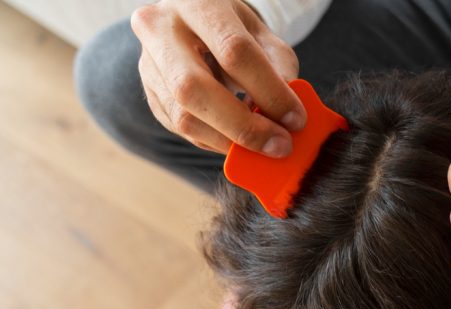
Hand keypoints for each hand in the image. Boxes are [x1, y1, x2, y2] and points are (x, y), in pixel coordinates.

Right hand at [130, 0, 305, 154]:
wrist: (195, 24)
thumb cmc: (234, 28)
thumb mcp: (263, 35)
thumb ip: (279, 68)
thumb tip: (288, 116)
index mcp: (196, 2)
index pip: (233, 51)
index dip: (269, 91)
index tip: (296, 119)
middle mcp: (160, 29)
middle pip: (194, 89)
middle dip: (244, 126)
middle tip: (279, 145)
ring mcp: (148, 64)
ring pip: (184, 117)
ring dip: (230, 141)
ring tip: (263, 146)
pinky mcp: (150, 95)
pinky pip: (183, 130)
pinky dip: (217, 142)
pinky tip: (240, 140)